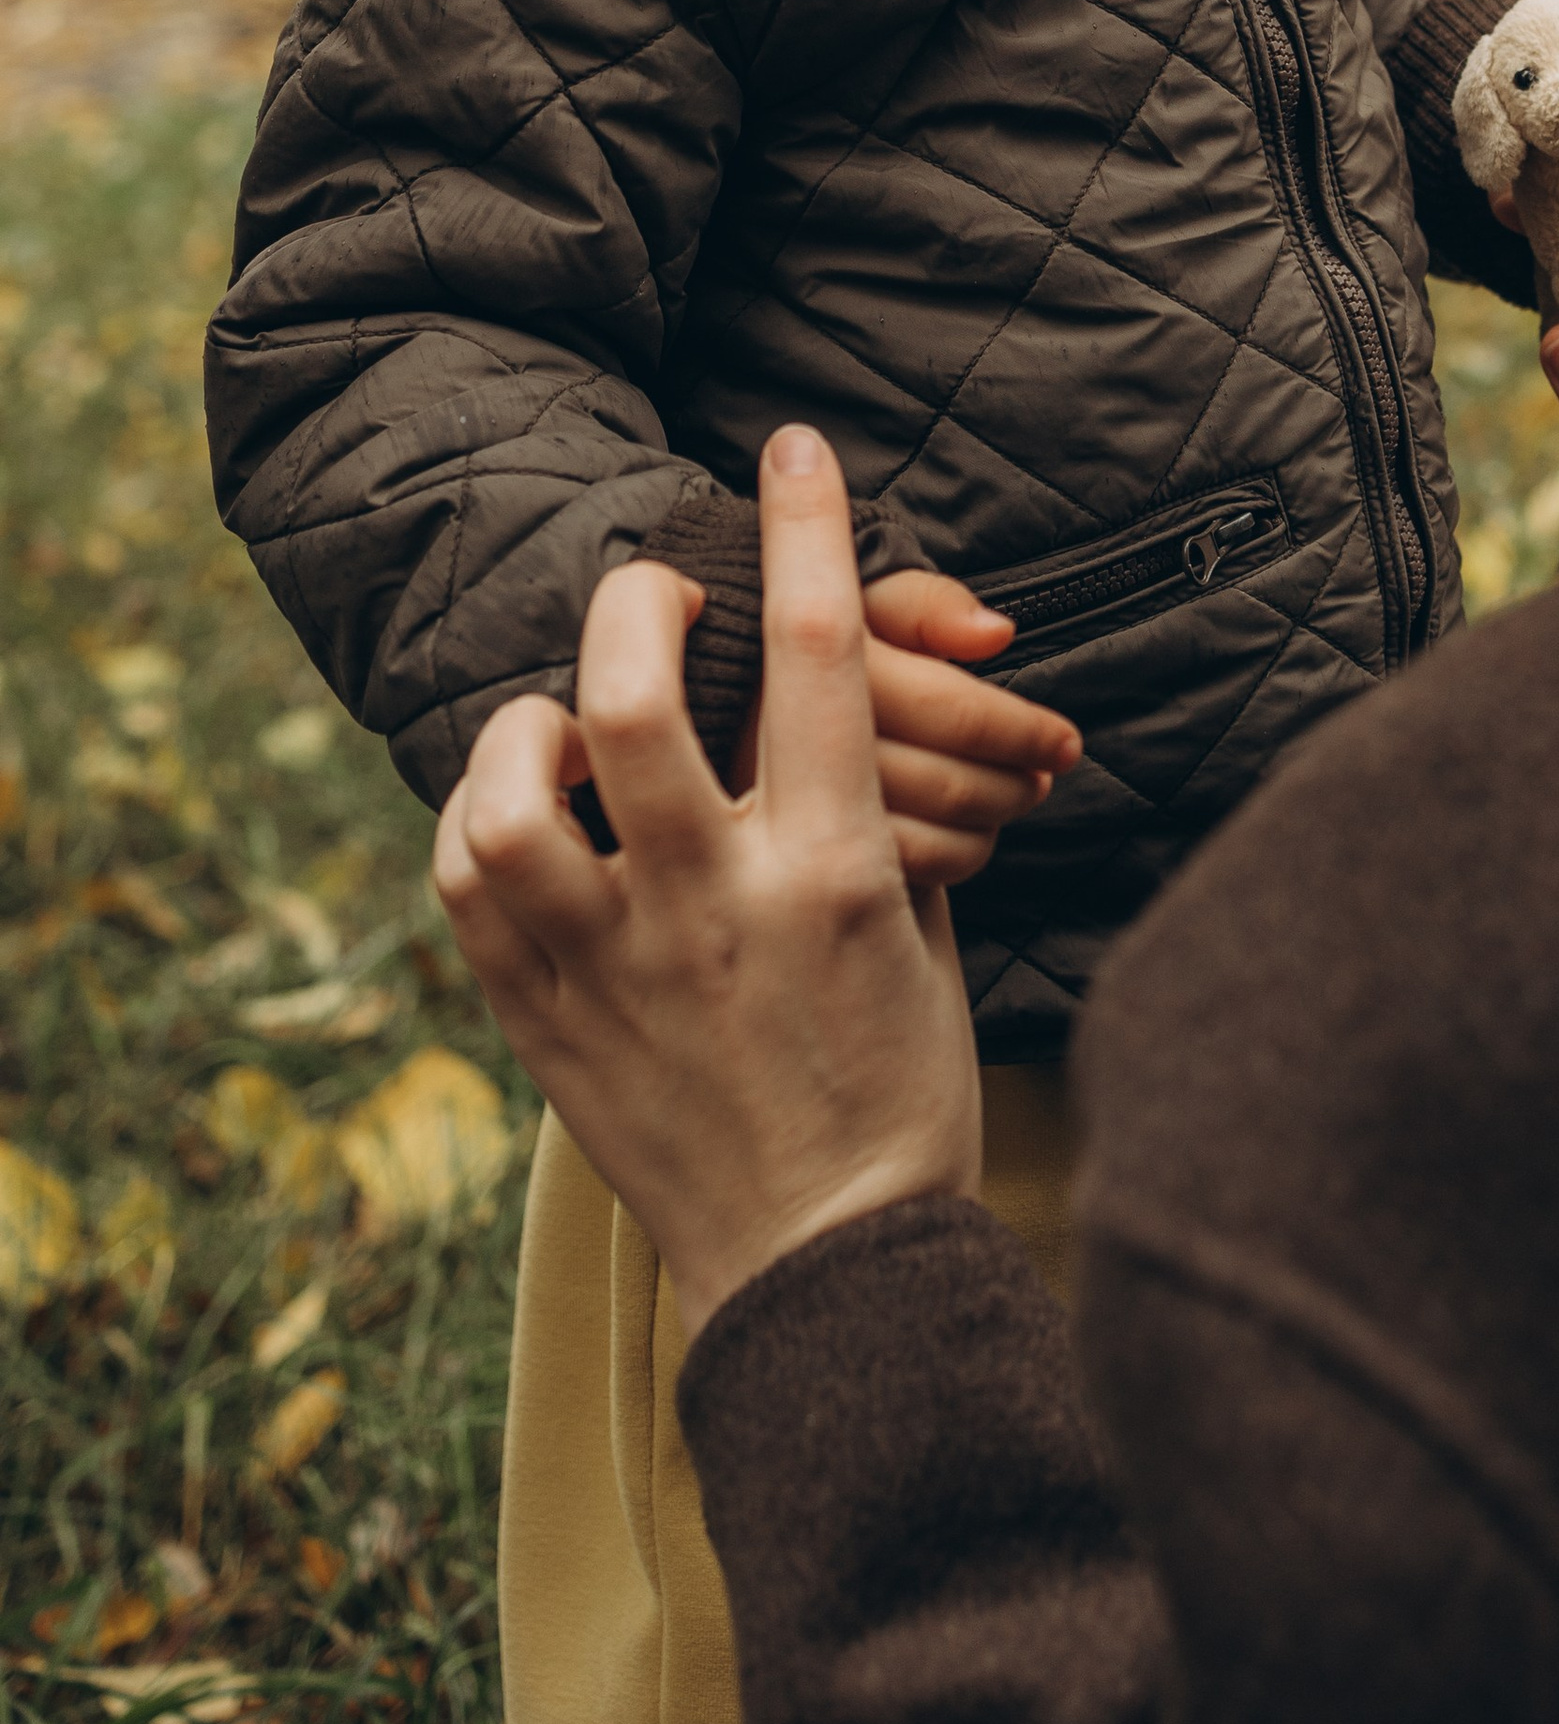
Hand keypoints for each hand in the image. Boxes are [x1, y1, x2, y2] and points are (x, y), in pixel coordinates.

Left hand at [435, 427, 983, 1339]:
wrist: (827, 1275)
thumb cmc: (898, 1095)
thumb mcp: (925, 937)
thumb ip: (883, 810)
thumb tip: (865, 702)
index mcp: (837, 875)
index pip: (819, 654)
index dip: (805, 528)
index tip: (792, 448)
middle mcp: (717, 909)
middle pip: (634, 697)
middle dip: (637, 602)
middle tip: (657, 592)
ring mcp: (618, 971)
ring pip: (517, 795)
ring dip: (531, 724)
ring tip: (565, 720)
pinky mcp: (545, 1025)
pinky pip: (467, 883)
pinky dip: (481, 815)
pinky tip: (522, 809)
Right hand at [727, 568, 1082, 886]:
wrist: (692, 682)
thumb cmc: (793, 620)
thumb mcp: (855, 591)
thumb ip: (923, 603)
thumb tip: (995, 636)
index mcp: (804, 661)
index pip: (943, 706)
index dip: (1019, 728)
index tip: (1065, 740)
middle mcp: (779, 740)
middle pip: (937, 780)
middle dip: (1011, 779)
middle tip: (1045, 771)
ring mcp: (769, 812)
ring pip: (915, 839)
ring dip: (985, 823)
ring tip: (1013, 796)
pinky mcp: (774, 859)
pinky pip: (879, 879)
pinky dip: (943, 862)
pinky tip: (962, 839)